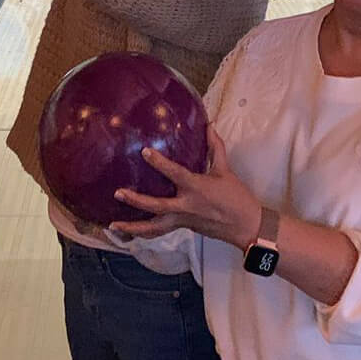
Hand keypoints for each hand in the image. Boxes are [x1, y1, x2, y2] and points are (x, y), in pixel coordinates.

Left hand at [111, 132, 261, 247]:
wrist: (246, 225)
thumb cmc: (237, 197)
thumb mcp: (226, 171)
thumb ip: (215, 148)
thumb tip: (209, 126)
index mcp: (197, 188)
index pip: (175, 174)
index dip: (159, 162)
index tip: (145, 152)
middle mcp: (187, 206)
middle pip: (157, 206)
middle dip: (136, 200)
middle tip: (118, 193)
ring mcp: (183, 219)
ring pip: (154, 227)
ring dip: (134, 227)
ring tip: (114, 226)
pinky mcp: (184, 227)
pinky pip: (160, 231)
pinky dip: (145, 232)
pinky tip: (131, 232)